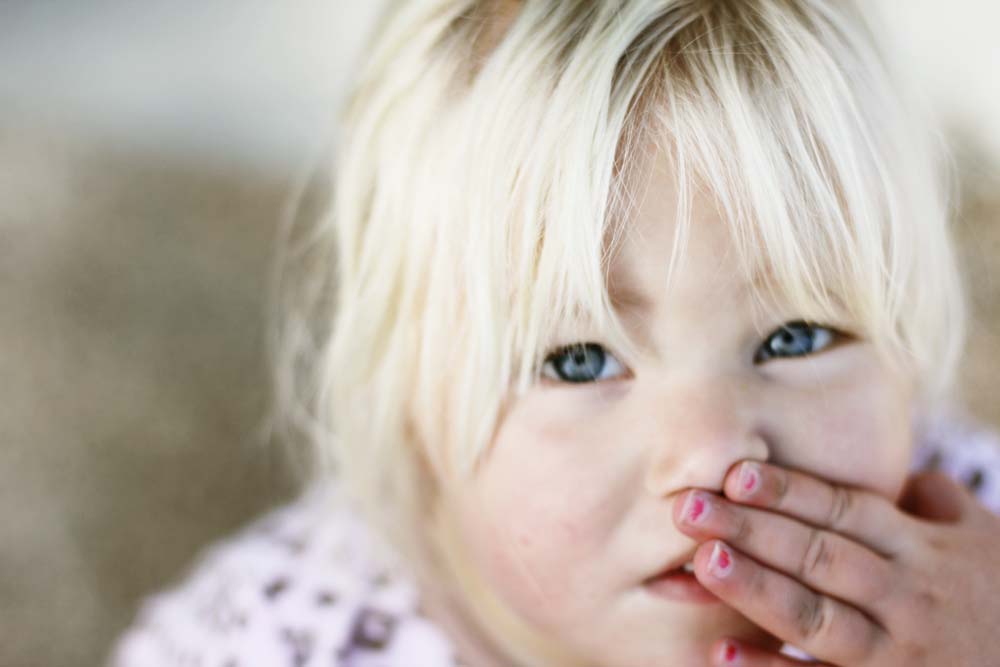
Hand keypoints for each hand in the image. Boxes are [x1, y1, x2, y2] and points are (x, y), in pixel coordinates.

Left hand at [670, 460, 999, 665]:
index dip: (787, 491)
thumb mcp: (981, 539)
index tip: (732, 473)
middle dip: (751, 530)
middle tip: (688, 509)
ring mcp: (897, 652)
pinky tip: (723, 651)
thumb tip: (903, 473)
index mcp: (918, 547)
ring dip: (757, 589)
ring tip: (703, 562)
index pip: (842, 510)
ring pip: (817, 616)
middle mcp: (904, 596)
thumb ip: (936, 503)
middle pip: (819, 555)